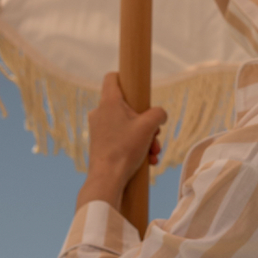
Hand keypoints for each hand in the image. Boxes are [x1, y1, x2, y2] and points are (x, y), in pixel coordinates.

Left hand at [76, 73, 167, 213]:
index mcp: (109, 102)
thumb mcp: (149, 126)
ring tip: (153, 152)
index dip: (126, 77)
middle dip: (146, 121)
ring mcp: (99, 129)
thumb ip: (159, 113)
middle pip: (127, 106)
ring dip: (144, 137)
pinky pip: (121, 138)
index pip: (112, 77)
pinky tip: (147, 160)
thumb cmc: (125, 149)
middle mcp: (100, 113)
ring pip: (127, 125)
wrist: (106, 179)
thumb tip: (159, 116)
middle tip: (155, 134)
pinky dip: (135, 146)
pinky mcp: (100, 143)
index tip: (138, 88)